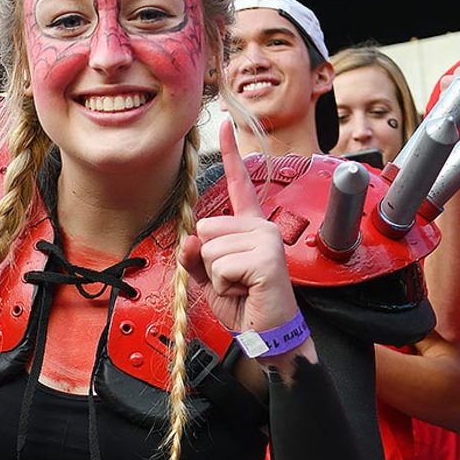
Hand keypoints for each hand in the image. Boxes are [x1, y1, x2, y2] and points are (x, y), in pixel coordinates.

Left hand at [180, 119, 299, 337]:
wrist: (268, 334)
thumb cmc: (245, 306)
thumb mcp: (210, 280)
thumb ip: (195, 258)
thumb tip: (190, 239)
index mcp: (249, 228)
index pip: (237, 186)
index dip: (230, 155)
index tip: (226, 126)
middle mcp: (259, 227)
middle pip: (205, 229)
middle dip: (209, 262)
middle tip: (234, 280)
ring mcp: (265, 240)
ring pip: (209, 249)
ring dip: (217, 277)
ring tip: (241, 287)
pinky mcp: (266, 257)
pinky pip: (221, 267)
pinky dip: (225, 286)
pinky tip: (246, 291)